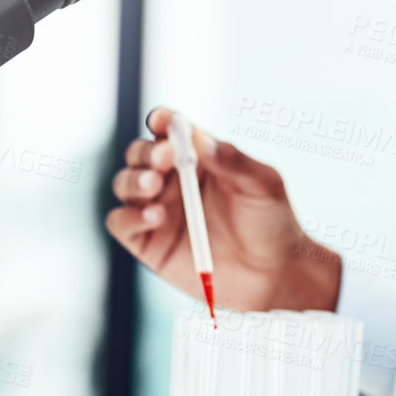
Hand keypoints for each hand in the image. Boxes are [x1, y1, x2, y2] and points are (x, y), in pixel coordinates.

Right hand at [106, 106, 340, 312]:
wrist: (274, 274)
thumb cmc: (272, 221)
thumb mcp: (263, 185)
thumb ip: (233, 160)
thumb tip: (199, 138)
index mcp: (197, 157)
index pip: (170, 130)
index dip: (162, 121)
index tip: (162, 122)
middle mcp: (172, 180)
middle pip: (140, 154)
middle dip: (145, 153)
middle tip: (163, 159)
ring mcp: (157, 209)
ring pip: (124, 184)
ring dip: (133, 181)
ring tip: (153, 186)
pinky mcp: (148, 243)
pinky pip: (121, 223)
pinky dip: (129, 216)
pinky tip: (154, 216)